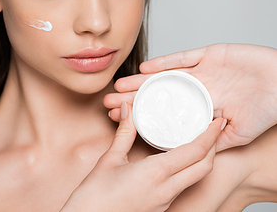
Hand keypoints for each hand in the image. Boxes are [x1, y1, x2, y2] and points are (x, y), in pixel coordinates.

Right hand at [61, 102, 225, 211]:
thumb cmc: (95, 195)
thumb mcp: (110, 159)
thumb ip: (124, 132)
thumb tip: (129, 109)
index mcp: (156, 173)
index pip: (195, 152)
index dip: (210, 136)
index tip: (216, 121)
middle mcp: (166, 189)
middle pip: (204, 167)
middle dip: (213, 147)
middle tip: (212, 129)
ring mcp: (166, 200)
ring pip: (195, 178)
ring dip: (201, 159)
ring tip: (196, 140)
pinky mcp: (161, 206)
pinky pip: (181, 185)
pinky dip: (187, 170)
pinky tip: (177, 160)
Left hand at [104, 44, 276, 151]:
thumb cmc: (266, 108)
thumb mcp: (238, 132)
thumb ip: (214, 141)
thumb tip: (191, 154)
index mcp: (199, 105)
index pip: (164, 110)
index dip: (142, 114)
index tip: (119, 120)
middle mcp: (196, 87)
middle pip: (156, 92)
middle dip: (132, 98)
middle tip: (107, 103)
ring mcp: (202, 70)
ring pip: (164, 75)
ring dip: (140, 81)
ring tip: (118, 87)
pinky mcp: (211, 53)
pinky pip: (184, 58)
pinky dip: (166, 64)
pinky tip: (146, 69)